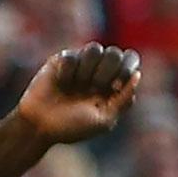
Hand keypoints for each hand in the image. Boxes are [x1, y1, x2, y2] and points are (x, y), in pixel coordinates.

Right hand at [16, 43, 141, 145]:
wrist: (39, 125)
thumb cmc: (72, 127)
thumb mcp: (103, 120)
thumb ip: (123, 100)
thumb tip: (138, 75)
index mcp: (113, 85)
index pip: (130, 60)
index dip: (126, 68)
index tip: (114, 85)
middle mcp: (99, 72)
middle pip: (115, 53)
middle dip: (106, 72)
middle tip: (94, 87)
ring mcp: (81, 64)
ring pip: (95, 49)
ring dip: (87, 71)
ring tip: (75, 86)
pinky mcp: (63, 59)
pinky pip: (73, 55)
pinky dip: (67, 72)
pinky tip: (60, 83)